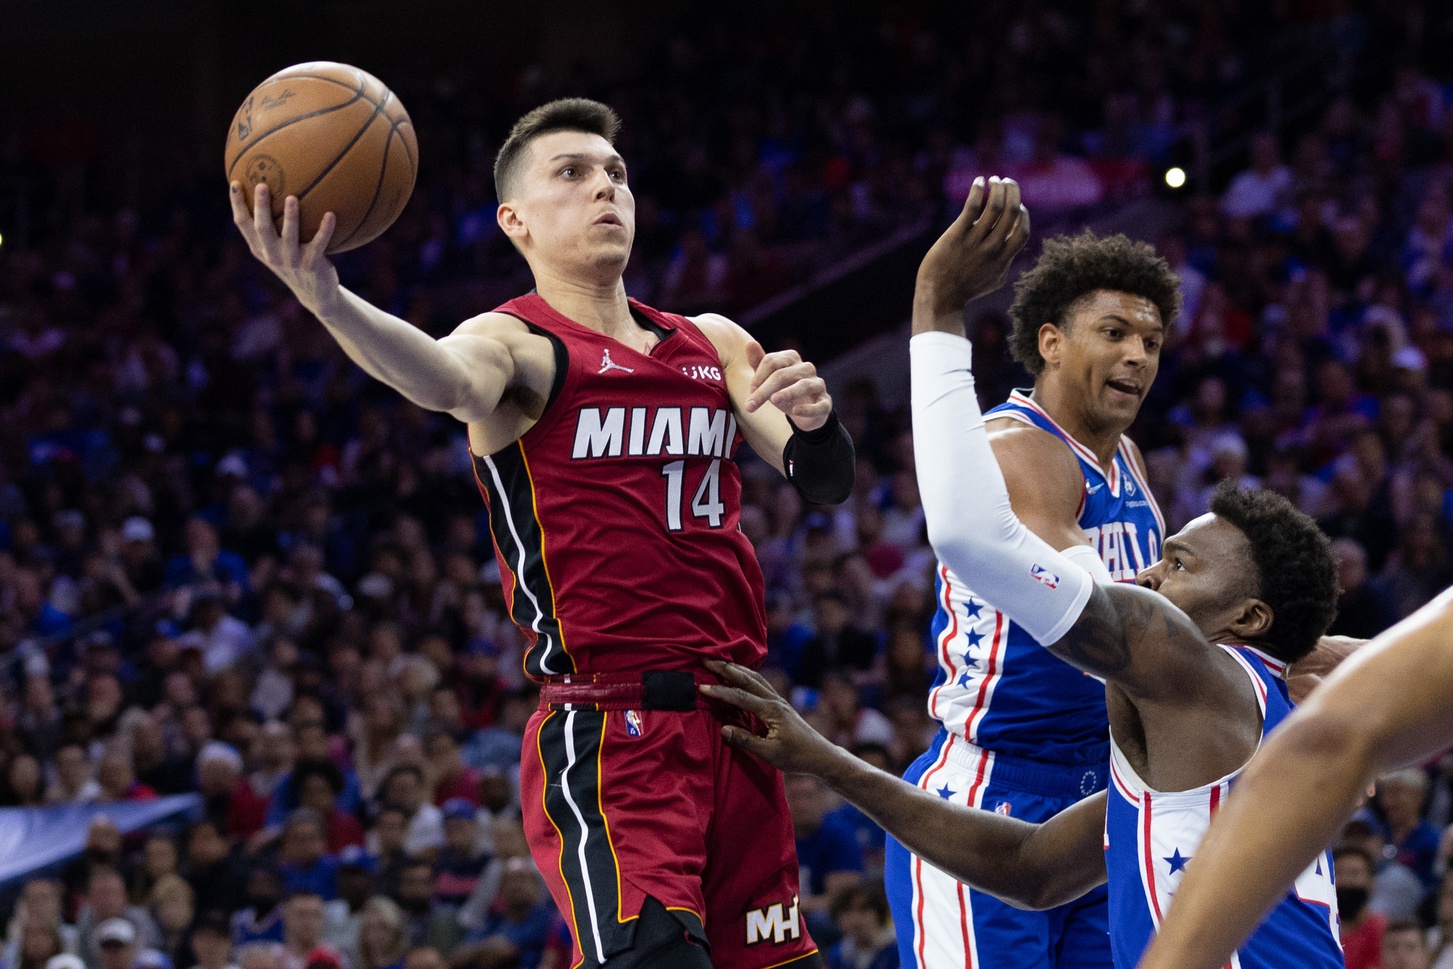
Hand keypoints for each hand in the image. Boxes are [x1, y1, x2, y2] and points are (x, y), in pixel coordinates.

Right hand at [230, 181, 340, 316]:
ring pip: (289, 236)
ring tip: (292, 198)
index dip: (237, 204)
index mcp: (260, 248)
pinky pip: (319, 243)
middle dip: (261, 207)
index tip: (235, 182)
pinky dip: (325, 229)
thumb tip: (275, 189)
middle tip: (261, 185)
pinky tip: (330, 214)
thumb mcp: (278, 248)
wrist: (316, 294)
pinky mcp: (311, 265)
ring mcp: (292, 261)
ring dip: (291, 217)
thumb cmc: (295, 262)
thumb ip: (272, 226)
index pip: (243, 224)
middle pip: (262, 229)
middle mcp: (272, 254)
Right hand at [699, 660, 839, 775]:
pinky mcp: (780, 703)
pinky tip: (741, 673)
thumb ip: (746, 741)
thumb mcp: (770, 754)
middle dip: (725, 668)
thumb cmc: (796, 757)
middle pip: (747, 679)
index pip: (741, 697)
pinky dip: (747, 674)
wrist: (821, 755)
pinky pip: (761, 683)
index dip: (720, 691)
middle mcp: (775, 700)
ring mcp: (779, 700)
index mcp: (771, 711)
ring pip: (755, 678)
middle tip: (706, 659)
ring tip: (719, 661)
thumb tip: (723, 729)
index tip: (701, 687)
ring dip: (736, 668)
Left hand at [743, 341, 831, 430]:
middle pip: (783, 375)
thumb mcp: (768, 378)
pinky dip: (807, 408)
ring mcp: (818, 384)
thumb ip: (758, 361)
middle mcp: (806, 368)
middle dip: (764, 391)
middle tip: (749, 406)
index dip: (758, 376)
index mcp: (791, 358)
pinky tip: (795, 411)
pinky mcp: (825, 403)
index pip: (772, 361)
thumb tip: (749, 343)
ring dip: (787, 393)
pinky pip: (819, 404)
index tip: (750, 391)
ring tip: (773, 401)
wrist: (804, 412)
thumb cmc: (783, 390)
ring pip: (803, 385)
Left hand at [915, 175, 1029, 323]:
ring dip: (998, 187)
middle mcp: (992, 249)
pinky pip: (972, 207)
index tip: (1018, 205)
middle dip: (1013, 192)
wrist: (939, 297)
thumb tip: (1012, 244)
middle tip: (1008, 181)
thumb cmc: (964, 289)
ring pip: (995, 206)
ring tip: (995, 179)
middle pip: (1012, 212)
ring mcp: (975, 242)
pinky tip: (980, 181)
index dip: (1024, 214)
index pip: (1023, 231)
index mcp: (1003, 259)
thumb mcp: (993, 280)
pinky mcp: (957, 235)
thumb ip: (1005, 262)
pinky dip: (979, 190)